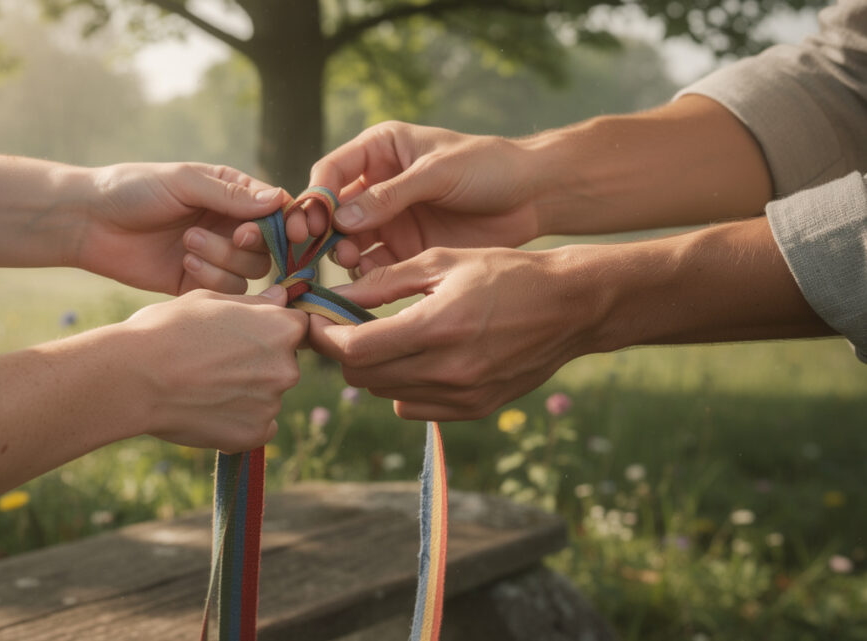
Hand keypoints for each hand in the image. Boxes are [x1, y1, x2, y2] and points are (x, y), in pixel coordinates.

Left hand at [78, 163, 288, 294]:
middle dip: (251, 243)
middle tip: (231, 235)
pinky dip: (211, 280)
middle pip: (270, 246)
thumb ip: (230, 194)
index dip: (287, 223)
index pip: (277, 210)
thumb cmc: (133, 189)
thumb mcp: (184, 182)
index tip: (287, 231)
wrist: (90, 223)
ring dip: (224, 259)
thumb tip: (278, 200)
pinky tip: (183, 264)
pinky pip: (227, 292)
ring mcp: (215, 256)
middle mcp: (229, 225)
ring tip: (188, 244)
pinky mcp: (198, 284)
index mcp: (231, 193)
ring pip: (251, 272)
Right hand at [120, 285, 307, 451]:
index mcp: (282, 329)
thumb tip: (282, 295)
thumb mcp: (210, 300)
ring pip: (267, 396)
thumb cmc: (167, 329)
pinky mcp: (254, 435)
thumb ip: (254, 302)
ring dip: (247, 393)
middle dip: (259, 363)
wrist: (135, 377)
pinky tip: (207, 410)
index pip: (296, 328)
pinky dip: (239, 421)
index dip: (270, 330)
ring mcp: (272, 404)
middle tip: (215, 362)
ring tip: (204, 387)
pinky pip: (257, 426)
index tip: (243, 335)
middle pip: (283, 364)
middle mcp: (287, 367)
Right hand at [301, 121, 541, 274]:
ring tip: (350, 260)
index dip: (317, 196)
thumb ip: (390, 195)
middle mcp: (376, 185)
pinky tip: (370, 279)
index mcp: (379, 150)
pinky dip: (366, 274)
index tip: (312, 221)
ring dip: (343, 252)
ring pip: (348, 240)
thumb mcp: (437, 172)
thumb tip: (340, 219)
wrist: (532, 196)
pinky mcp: (405, 249)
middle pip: (333, 210)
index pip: (331, 171)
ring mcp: (389, 220)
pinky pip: (374, 264)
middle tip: (322, 248)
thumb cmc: (488, 166)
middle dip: (323, 230)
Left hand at [307, 247, 588, 420]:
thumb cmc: (506, 272)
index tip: (314, 323)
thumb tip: (336, 297)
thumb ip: (385, 281)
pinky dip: (404, 386)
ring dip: (375, 369)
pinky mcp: (474, 410)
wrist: (571, 306)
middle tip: (345, 327)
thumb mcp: (444, 261)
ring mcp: (462, 396)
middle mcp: (448, 371)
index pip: (355, 351)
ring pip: (386, 395)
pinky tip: (418, 357)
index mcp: (437, 327)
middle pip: (364, 379)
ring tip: (385, 337)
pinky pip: (415, 407)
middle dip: (345, 353)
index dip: (324, 339)